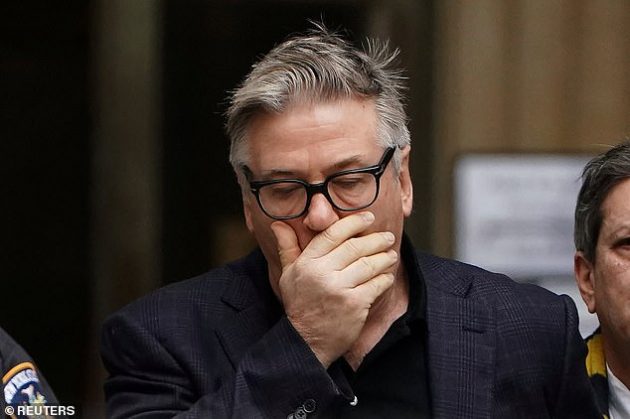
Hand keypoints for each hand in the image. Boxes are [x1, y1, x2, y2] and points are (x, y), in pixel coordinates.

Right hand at [271, 212, 396, 367]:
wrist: (306, 342)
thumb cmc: (299, 305)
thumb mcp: (288, 275)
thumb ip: (288, 247)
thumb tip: (279, 223)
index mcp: (307, 263)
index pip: (333, 233)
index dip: (353, 223)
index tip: (368, 218)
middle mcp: (323, 273)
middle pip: (355, 246)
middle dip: (375, 239)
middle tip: (386, 236)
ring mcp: (340, 289)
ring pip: (369, 264)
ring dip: (384, 257)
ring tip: (390, 254)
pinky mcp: (355, 304)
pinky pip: (377, 284)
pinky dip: (385, 278)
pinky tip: (387, 275)